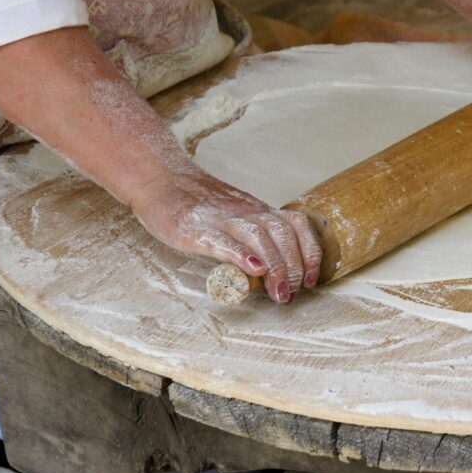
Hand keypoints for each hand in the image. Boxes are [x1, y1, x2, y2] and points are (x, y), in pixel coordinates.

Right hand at [129, 157, 322, 303]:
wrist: (158, 178)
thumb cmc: (195, 202)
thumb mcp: (233, 214)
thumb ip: (253, 236)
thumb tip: (275, 270)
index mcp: (255, 210)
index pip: (295, 224)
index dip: (310, 251)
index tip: (313, 279)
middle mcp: (244, 211)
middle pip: (281, 232)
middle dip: (294, 265)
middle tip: (292, 294)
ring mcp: (220, 217)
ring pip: (258, 235)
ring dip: (274, 265)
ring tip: (279, 292)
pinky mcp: (195, 227)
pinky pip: (221, 239)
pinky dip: (240, 254)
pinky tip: (253, 269)